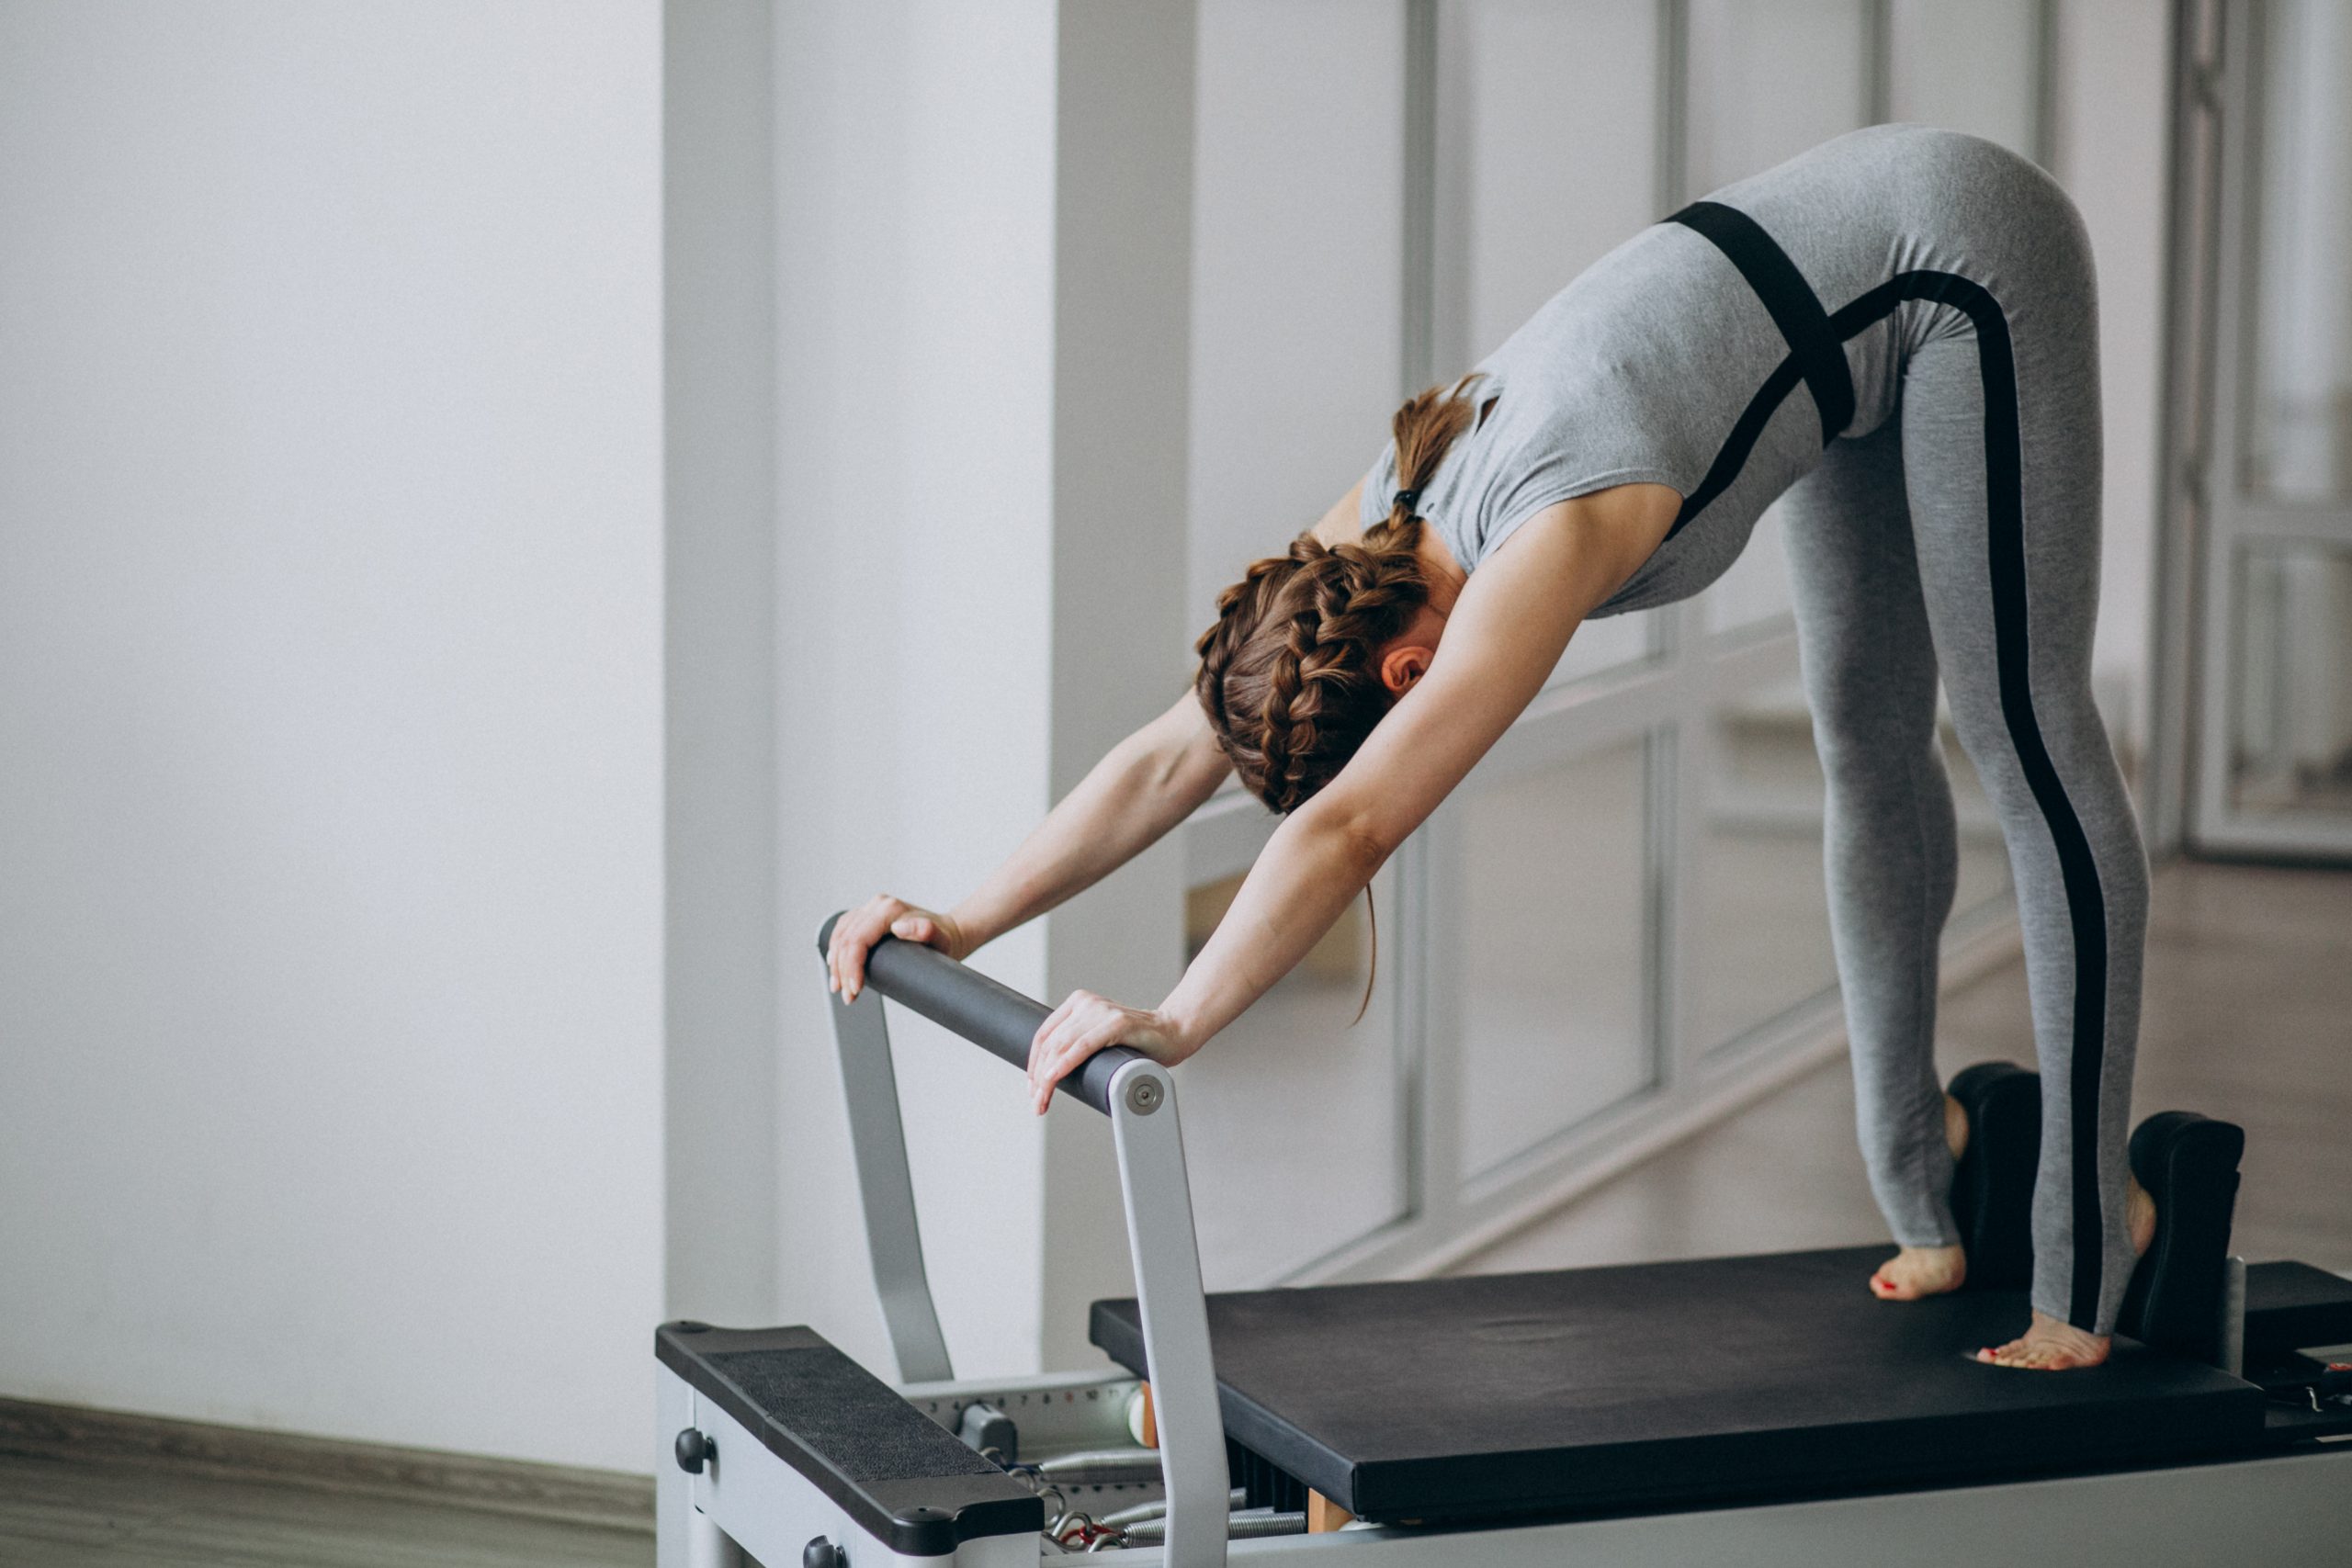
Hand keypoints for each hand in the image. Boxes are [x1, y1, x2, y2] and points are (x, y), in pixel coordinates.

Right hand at [826, 895, 967, 1002]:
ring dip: (836, 964)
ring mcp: (871, 909)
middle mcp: (877, 905)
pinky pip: (844, 931)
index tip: (855, 989)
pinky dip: (836, 950)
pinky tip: (834, 966)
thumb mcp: (940, 939)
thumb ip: (925, 930)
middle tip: (848, 997)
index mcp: (889, 909)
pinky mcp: (868, 916)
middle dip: (843, 971)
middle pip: (846, 939)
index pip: (858, 939)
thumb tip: (898, 928)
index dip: (852, 966)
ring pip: (841, 935)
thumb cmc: (944, 940)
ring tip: (839, 988)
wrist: (948, 933)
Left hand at [1026, 991, 1194, 1114]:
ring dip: (1046, 1079)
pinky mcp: (1117, 1023)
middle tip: (1037, 1103)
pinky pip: (1082, 1046)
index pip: (1044, 1035)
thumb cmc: (1138, 1044)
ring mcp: (1102, 1011)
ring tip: (1042, 1102)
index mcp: (1078, 1004)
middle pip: (1050, 1043)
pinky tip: (1053, 1079)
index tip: (1032, 1088)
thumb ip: (1079, 1046)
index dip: (1032, 1064)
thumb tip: (1049, 1076)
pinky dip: (1064, 1065)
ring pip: (1060, 1047)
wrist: (1174, 1034)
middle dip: (1037, 1077)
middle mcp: (1087, 1003)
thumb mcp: (1100, 1042)